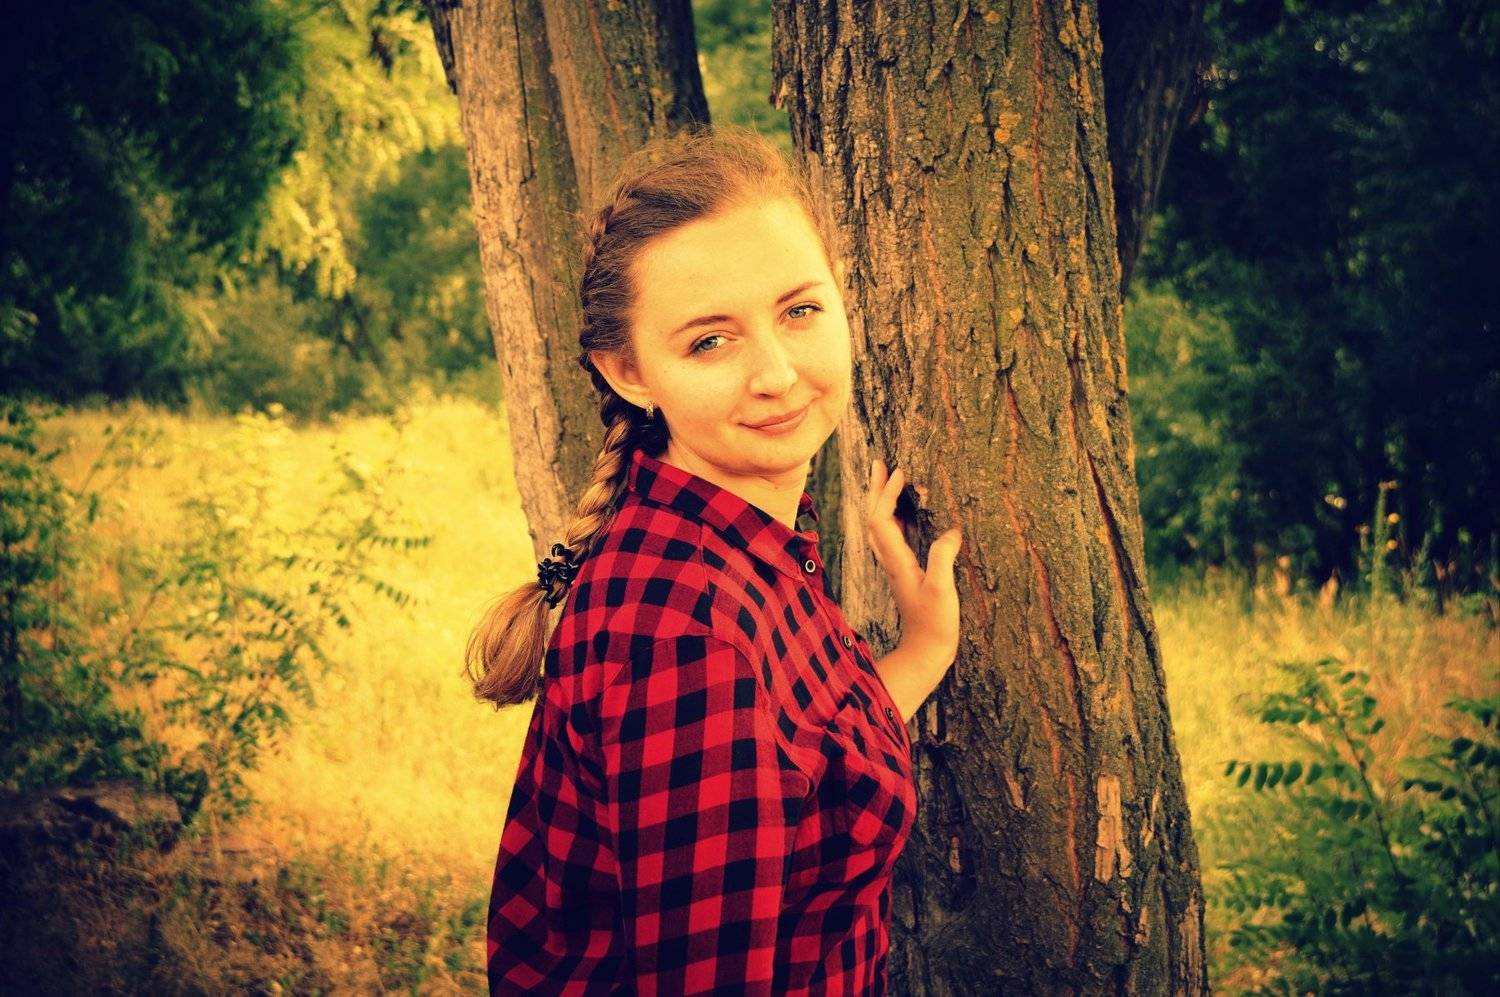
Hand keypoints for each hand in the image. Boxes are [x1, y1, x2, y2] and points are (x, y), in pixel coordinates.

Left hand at [865, 458, 961, 671]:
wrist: (925, 653)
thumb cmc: (935, 625)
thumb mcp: (942, 591)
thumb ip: (942, 559)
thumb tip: (951, 531)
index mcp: (897, 561)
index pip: (882, 520)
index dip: (887, 494)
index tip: (900, 472)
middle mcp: (890, 561)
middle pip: (874, 518)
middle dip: (876, 489)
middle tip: (880, 463)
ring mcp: (895, 567)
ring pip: (881, 526)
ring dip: (882, 500)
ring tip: (890, 479)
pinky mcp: (904, 572)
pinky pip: (892, 537)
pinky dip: (894, 517)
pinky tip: (905, 513)